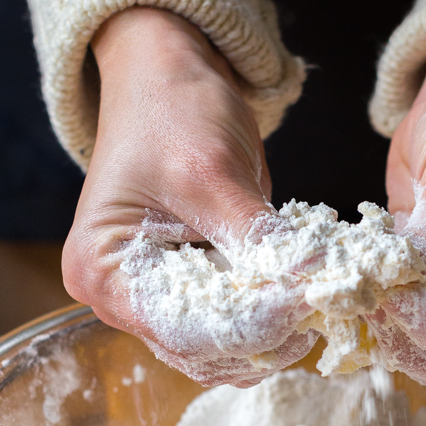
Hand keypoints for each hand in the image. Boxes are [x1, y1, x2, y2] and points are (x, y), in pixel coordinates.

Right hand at [61, 7, 316, 385]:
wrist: (167, 75)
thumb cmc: (169, 109)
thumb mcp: (212, 171)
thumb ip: (256, 236)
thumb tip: (311, 283)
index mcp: (102, 271)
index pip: (183, 328)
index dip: (250, 325)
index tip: (306, 304)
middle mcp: (121, 298)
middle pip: (201, 349)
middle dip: (265, 335)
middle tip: (324, 303)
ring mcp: (155, 299)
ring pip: (222, 349)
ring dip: (273, 334)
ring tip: (319, 300)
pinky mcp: (190, 291)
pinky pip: (233, 327)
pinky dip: (270, 318)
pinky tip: (304, 295)